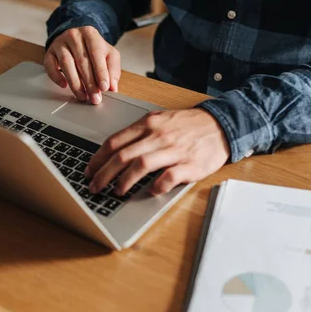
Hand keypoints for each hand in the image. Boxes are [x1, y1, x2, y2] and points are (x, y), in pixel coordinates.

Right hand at [44, 26, 120, 104]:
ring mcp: (60, 43)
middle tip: (94, 97)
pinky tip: (64, 86)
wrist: (75, 39)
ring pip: (66, 64)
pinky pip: (50, 66)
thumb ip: (112, 69)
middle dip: (89, 82)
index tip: (104, 87)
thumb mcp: (108, 54)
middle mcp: (74, 36)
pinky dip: (56, 77)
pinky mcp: (49, 52)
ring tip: (82, 96)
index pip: (96, 53)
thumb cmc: (93, 49)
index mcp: (90, 33)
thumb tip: (112, 86)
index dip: (101, 72)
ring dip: (75, 83)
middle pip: (82, 60)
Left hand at [85, 109, 229, 195]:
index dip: (98, 158)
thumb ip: (139, 133)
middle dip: (104, 173)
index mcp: (148, 124)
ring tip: (116, 191)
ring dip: (125, 181)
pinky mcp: (190, 165)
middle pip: (123, 155)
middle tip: (94, 186)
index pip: (115, 141)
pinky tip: (150, 191)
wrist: (221, 124)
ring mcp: (174, 150)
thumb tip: (115, 151)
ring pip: (141, 165)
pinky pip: (168, 177)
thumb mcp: (160, 120)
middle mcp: (158, 136)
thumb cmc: (187, 125)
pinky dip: (156, 186)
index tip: (89, 170)